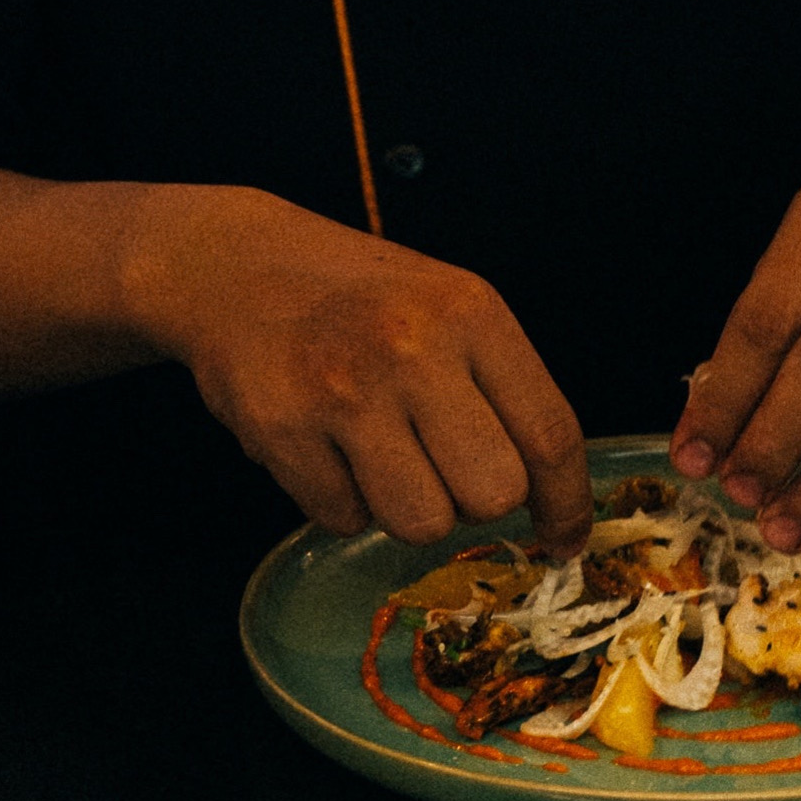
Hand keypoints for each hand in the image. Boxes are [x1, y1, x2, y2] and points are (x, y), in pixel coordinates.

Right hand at [125, 185, 592, 555]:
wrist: (234, 263)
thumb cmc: (358, 297)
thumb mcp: (446, 307)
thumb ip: (500, 389)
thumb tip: (550, 500)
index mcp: (469, 311)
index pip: (549, 433)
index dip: (566, 502)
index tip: (563, 537)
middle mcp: (412, 345)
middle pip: (493, 493)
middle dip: (472, 498)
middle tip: (440, 465)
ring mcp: (343, 388)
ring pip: (422, 523)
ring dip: (405, 505)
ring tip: (376, 451)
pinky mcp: (282, 428)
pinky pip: (344, 519)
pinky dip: (340, 499)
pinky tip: (323, 443)